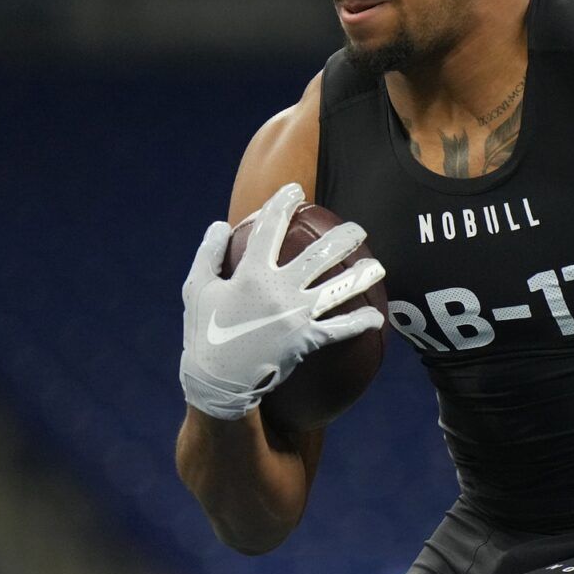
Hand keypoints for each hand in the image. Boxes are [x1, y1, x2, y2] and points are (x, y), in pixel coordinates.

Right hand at [179, 182, 385, 420]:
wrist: (217, 381)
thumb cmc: (204, 332)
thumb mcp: (196, 289)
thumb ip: (208, 254)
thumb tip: (220, 225)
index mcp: (251, 273)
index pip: (270, 228)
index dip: (283, 204)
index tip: (296, 191)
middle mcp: (279, 289)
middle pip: (320, 255)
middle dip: (343, 237)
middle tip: (357, 229)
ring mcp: (296, 314)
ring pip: (338, 289)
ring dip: (362, 275)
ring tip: (377, 265)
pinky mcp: (307, 340)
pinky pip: (340, 330)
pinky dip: (360, 323)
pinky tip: (376, 317)